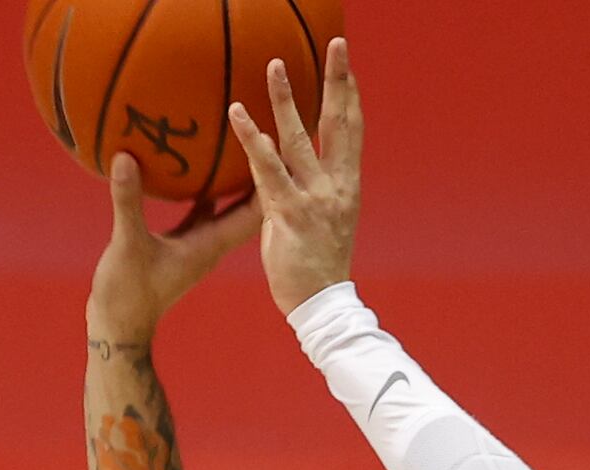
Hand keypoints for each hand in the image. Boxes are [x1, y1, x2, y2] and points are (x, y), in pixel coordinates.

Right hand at [86, 155, 261, 343]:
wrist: (120, 327)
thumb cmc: (127, 292)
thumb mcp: (127, 243)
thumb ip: (128, 201)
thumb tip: (126, 157)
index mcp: (210, 244)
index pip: (254, 209)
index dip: (269, 176)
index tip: (277, 139)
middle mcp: (213, 243)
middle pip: (252, 205)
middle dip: (263, 173)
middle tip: (272, 132)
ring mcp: (200, 244)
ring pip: (231, 207)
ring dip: (240, 179)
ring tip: (246, 142)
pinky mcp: (184, 243)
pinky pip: (206, 209)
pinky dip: (211, 188)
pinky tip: (203, 164)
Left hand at [229, 40, 365, 315]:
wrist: (320, 306)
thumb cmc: (315, 267)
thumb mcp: (321, 222)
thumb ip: (309, 190)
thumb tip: (293, 169)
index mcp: (347, 186)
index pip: (352, 131)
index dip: (351, 95)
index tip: (347, 65)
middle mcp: (337, 185)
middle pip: (338, 122)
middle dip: (338, 80)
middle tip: (337, 43)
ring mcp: (315, 198)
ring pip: (299, 138)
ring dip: (286, 99)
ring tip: (274, 65)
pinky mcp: (289, 213)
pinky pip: (267, 169)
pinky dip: (252, 139)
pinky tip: (237, 114)